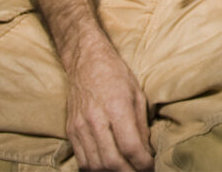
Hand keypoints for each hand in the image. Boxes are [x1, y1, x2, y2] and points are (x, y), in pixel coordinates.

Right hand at [65, 41, 153, 170]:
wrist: (85, 61)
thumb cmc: (115, 74)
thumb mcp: (137, 94)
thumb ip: (141, 125)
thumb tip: (146, 150)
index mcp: (116, 107)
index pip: (130, 147)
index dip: (143, 163)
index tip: (151, 166)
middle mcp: (95, 120)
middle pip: (111, 162)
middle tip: (140, 171)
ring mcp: (79, 127)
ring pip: (94, 165)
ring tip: (125, 170)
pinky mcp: (70, 131)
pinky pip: (81, 160)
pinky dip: (95, 168)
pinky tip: (107, 166)